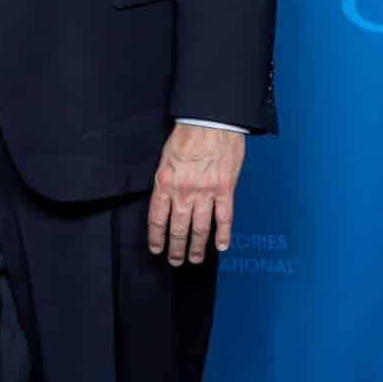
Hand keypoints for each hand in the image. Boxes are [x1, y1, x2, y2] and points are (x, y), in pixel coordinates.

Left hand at [147, 124, 244, 264]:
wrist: (210, 120)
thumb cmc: (187, 134)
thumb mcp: (165, 157)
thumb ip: (165, 180)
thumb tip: (164, 199)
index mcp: (165, 183)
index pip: (157, 218)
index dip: (156, 237)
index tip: (156, 249)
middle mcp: (184, 192)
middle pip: (178, 228)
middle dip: (176, 248)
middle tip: (175, 261)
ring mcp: (206, 192)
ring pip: (200, 228)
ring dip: (197, 247)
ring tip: (194, 259)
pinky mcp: (225, 189)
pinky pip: (224, 218)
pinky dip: (223, 234)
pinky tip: (221, 246)